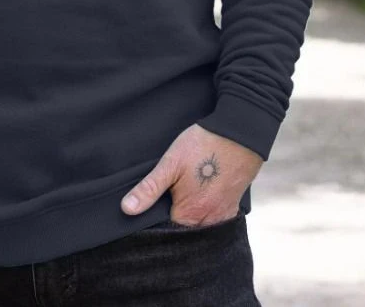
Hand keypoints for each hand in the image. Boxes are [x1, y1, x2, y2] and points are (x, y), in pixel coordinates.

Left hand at [120, 123, 263, 226]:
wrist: (238, 134)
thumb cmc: (202, 146)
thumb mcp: (170, 163)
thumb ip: (149, 188)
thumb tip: (127, 209)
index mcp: (189, 214)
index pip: (166, 230)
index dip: (157, 219)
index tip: (154, 205)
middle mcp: (208, 221)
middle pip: (185, 230)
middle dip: (174, 219)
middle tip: (170, 195)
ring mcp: (223, 215)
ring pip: (200, 226)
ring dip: (191, 217)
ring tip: (184, 196)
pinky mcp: (233, 207)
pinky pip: (216, 220)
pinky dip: (206, 214)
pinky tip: (200, 198)